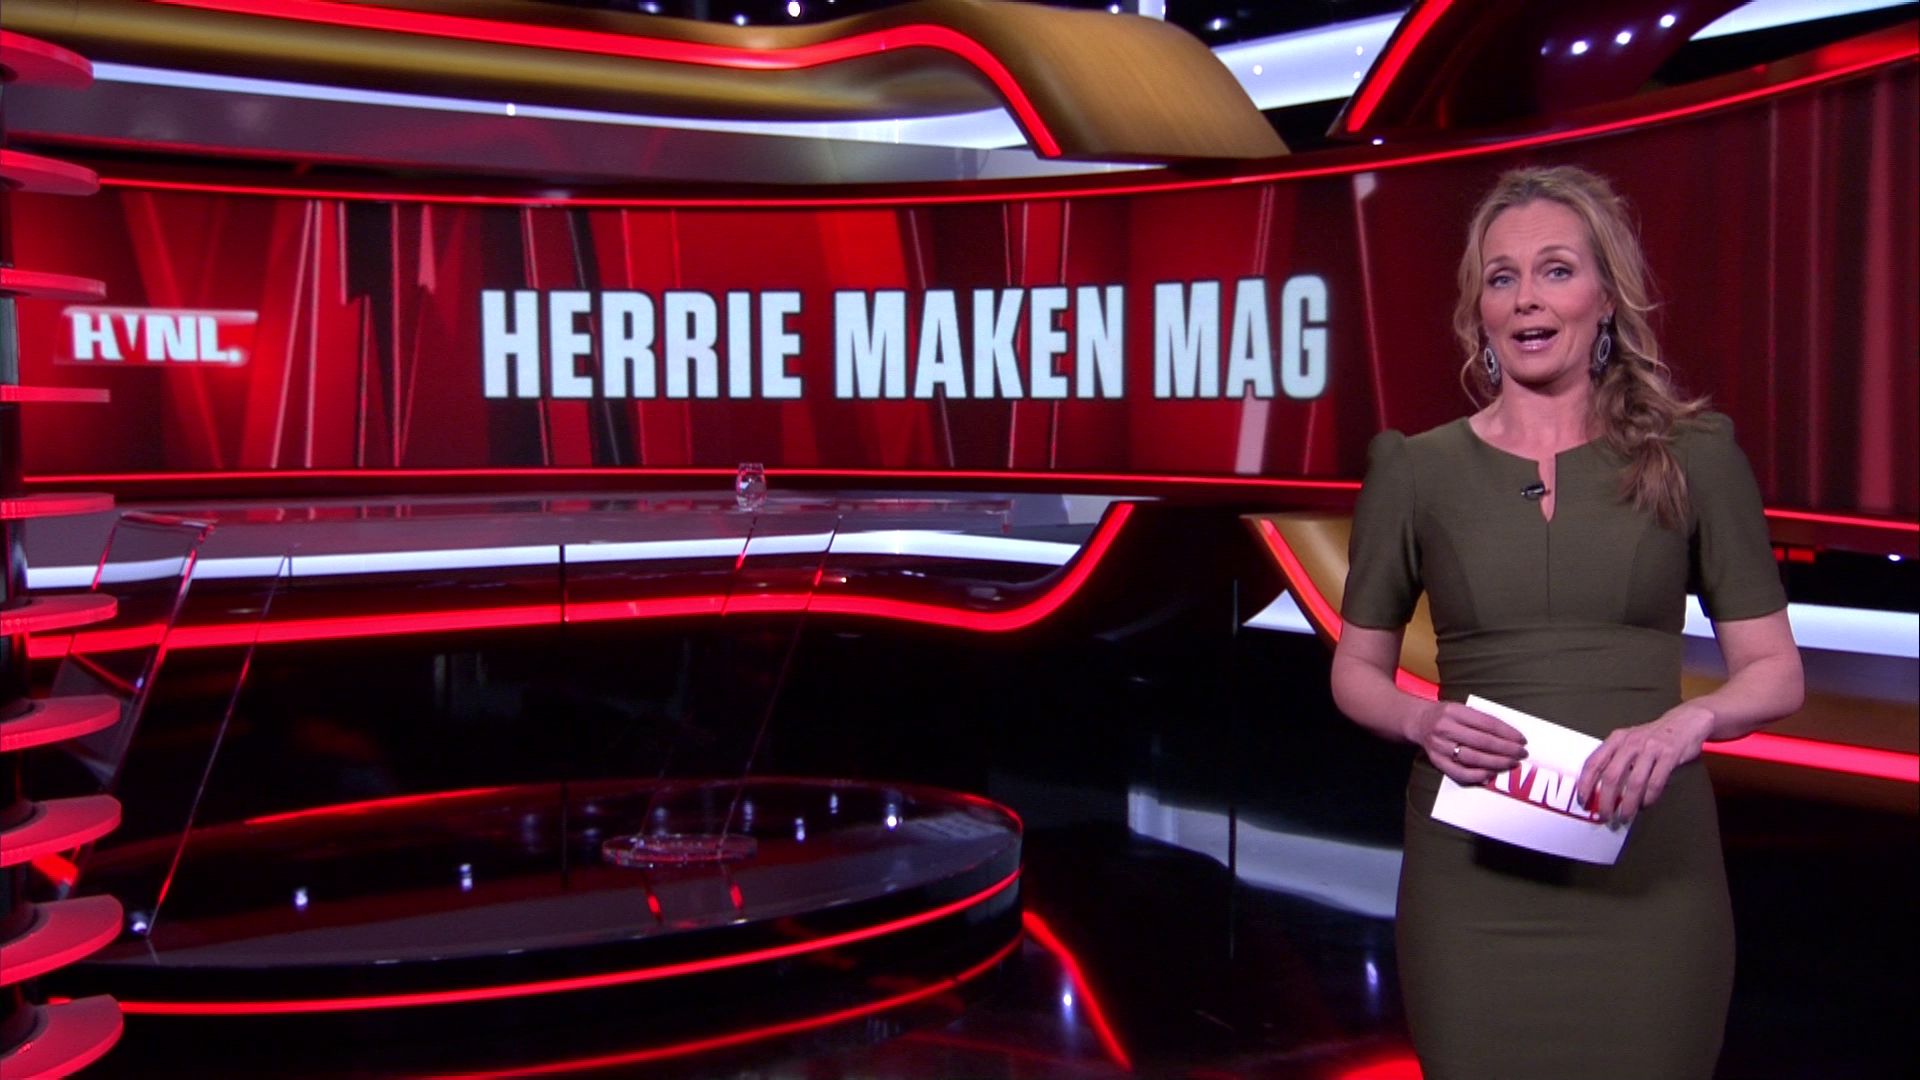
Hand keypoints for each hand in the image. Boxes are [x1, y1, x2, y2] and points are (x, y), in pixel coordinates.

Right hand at [1406, 701, 1526, 783]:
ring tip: (1511, 764)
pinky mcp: (1437, 761)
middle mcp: (1445, 728)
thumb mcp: (1461, 708)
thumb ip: (1482, 720)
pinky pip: (1460, 773)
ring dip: (1496, 763)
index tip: (1522, 740)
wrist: (1418, 722)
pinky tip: (1491, 774)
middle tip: (1521, 754)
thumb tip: (1510, 737)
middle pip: (1482, 742)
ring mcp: (1440, 746)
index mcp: (1454, 711)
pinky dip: (1478, 775)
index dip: (1507, 733)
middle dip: (1506, 750)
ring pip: (1473, 758)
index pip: (1487, 723)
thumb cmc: (1446, 715)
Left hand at [1576, 704, 1714, 824]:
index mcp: (1616, 739)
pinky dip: (1648, 798)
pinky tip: (1645, 805)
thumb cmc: (1653, 736)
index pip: (1594, 762)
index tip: (1583, 800)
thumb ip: (1616, 759)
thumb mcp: (1629, 740)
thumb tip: (1600, 789)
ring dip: (1628, 804)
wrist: (1685, 721)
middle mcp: (1631, 742)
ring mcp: (1651, 748)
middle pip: (1611, 776)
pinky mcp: (1669, 755)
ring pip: (1634, 783)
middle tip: (1605, 816)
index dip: (1585, 783)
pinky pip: (1655, 782)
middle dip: (1606, 800)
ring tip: (1624, 816)